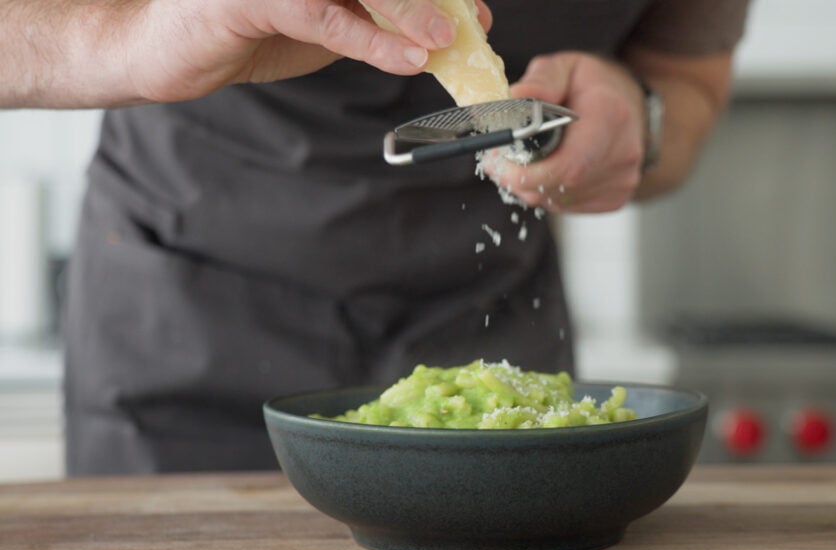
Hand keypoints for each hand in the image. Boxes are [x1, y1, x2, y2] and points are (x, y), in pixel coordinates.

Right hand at [124, 0, 492, 102]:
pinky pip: (324, 16)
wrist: (168, 53)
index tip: (474, 11)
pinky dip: (371, 41)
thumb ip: (375, 21)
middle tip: (473, 22)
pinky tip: (407, 60)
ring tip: (446, 39)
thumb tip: (443, 30)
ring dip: (408, 10)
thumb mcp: (325, 25)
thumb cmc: (247, 33)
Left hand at [482, 51, 646, 213]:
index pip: (569, 165)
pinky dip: (548, 193)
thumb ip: (541, 80)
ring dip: (531, 187)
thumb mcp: (565, 67)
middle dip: (521, 179)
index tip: (500, 163)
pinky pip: (568, 206)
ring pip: (559, 200)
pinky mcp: (616, 198)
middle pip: (560, 186)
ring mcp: (622, 180)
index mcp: (611, 117)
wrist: (631, 105)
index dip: (528, 173)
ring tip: (520, 163)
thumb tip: (515, 95)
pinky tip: (546, 171)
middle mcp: (622, 154)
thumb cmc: (594, 86)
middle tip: (499, 163)